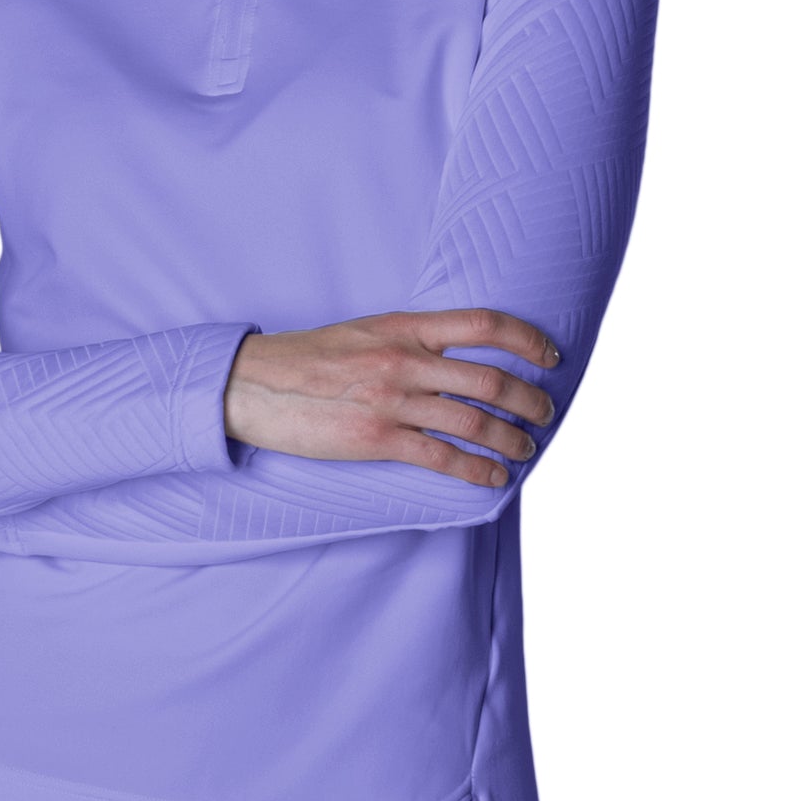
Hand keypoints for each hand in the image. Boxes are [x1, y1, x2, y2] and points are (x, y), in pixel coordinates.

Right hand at [222, 310, 560, 485]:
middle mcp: (403, 360)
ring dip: (510, 438)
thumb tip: (454, 357)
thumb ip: (409, 340)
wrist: (251, 384)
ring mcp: (390, 400)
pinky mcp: (375, 440)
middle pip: (489, 378)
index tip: (549, 355)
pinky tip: (493, 477)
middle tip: (546, 412)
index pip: (484, 324)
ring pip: (473, 421)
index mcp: (403, 326)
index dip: (527, 339)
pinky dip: (476, 469)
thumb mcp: (362, 331)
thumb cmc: (306, 358)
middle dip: (529, 399)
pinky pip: (441, 456)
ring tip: (527, 448)